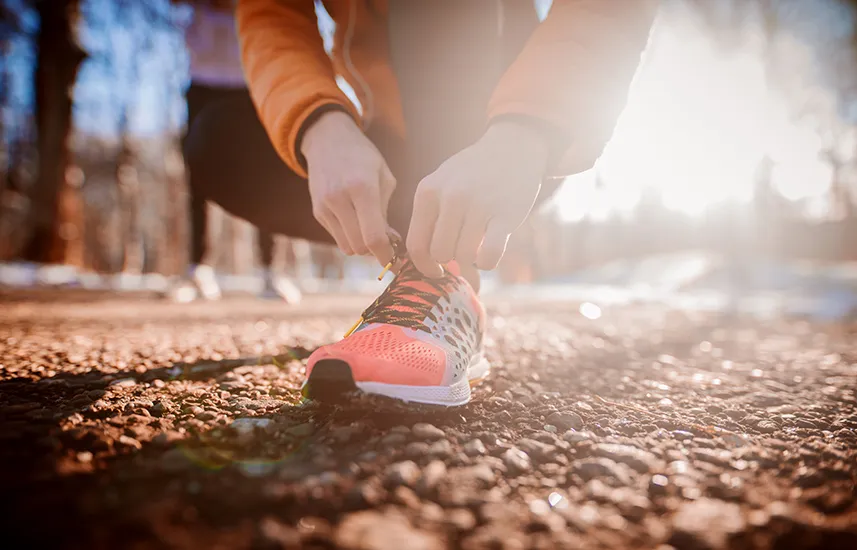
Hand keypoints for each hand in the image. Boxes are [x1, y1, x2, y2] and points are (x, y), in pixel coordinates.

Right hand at [301, 111, 395, 263]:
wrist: (327, 139)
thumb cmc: (363, 158)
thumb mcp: (383, 177)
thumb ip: (386, 212)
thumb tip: (390, 244)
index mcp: (362, 188)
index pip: (373, 236)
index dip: (386, 255)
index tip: (397, 263)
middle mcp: (339, 199)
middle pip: (360, 247)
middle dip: (375, 250)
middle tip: (388, 243)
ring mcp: (325, 206)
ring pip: (347, 247)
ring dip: (362, 245)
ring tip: (371, 229)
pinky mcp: (317, 211)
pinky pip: (337, 238)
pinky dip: (350, 236)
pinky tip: (356, 219)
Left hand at [407, 121, 548, 276]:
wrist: (512, 147)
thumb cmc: (472, 173)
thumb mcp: (441, 184)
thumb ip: (430, 218)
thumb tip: (426, 265)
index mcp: (428, 192)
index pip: (416, 244)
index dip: (425, 266)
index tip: (437, 271)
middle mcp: (450, 197)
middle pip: (440, 254)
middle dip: (451, 260)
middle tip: (463, 251)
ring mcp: (478, 205)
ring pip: (463, 257)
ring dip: (471, 259)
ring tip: (478, 244)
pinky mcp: (505, 215)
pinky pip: (489, 256)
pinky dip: (488, 262)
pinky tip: (491, 251)